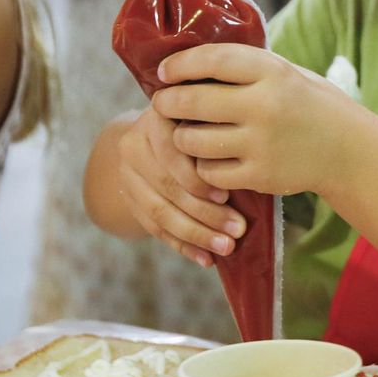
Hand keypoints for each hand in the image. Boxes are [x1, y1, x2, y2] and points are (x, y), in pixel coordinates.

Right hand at [115, 106, 247, 266]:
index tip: (228, 195)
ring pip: (160, 212)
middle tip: (238, 229)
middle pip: (168, 187)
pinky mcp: (129, 200)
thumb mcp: (209, 117)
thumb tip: (250, 165)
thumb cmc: (201, 122)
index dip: (198, 177)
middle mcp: (134, 144)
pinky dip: (183, 245)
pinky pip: (155, 228)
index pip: (171, 152)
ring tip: (226, 247)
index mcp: (156, 117)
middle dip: (205, 212)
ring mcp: (127, 175)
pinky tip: (205, 259)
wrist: (156, 133)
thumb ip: (220, 134)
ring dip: (196, 234)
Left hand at [154, 44, 363, 197]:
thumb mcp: (288, 73)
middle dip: (168, 102)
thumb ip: (247, 67)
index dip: (180, 64)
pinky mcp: (259, 175)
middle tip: (163, 103)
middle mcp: (265, 106)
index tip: (164, 71)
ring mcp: (261, 143)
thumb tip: (190, 61)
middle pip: (193, 102)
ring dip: (182, 137)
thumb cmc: (310, 105)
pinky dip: (203, 166)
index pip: (212, 60)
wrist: (348, 150)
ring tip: (186, 133)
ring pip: (193, 141)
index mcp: (273, 72)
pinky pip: (208, 172)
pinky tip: (210, 158)